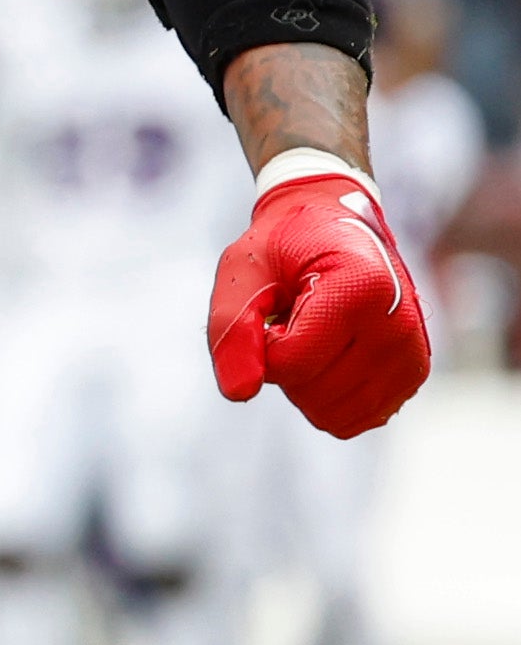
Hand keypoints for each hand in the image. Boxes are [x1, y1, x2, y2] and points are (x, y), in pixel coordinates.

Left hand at [209, 162, 430, 439]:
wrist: (334, 224)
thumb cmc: (284, 245)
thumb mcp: (242, 270)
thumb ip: (231, 327)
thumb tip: (239, 393)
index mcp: (363, 287)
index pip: (291, 362)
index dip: (261, 343)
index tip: (273, 307)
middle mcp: (400, 324)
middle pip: (314, 393)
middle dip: (284, 365)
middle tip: (293, 319)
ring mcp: (413, 354)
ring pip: (335, 415)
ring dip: (306, 384)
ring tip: (312, 334)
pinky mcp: (413, 376)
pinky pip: (357, 419)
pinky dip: (330, 398)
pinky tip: (330, 356)